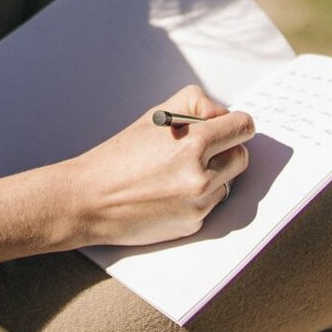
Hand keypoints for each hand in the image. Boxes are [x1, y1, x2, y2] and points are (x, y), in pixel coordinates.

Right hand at [61, 85, 253, 248]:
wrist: (88, 201)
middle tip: (201, 147)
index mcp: (193, 145)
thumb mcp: (153, 118)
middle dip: (225, 149)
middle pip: (241, 156)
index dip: (236, 123)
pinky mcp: (193, 225)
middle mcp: (200, 177)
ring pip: (227, 182)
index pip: (242, 127)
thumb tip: (221, 115)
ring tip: (177, 171)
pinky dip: (197, 196)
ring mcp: (198, 205)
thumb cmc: (116, 159)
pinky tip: (169, 191)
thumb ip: (194, 106)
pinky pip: (211, 203)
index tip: (230, 126)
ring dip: (212, 174)